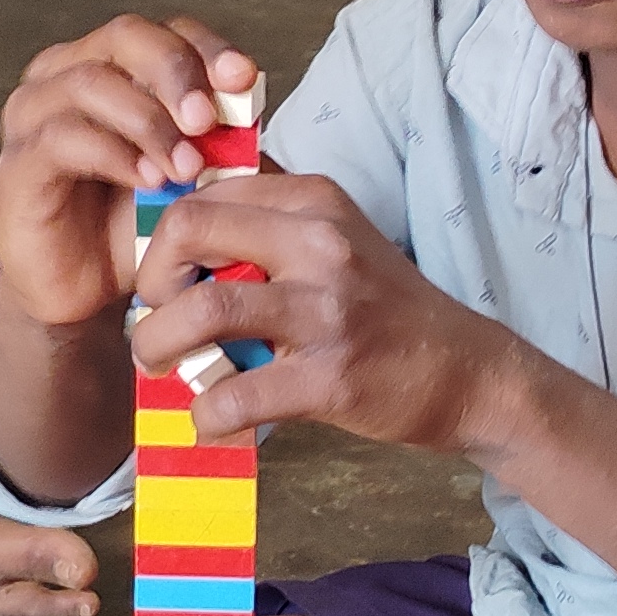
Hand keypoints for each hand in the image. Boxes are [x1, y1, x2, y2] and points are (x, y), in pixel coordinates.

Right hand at [0, 14, 259, 330]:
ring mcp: (34, 115)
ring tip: (187, 167)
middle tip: (207, 120)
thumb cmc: (137, 225)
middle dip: (176, 73)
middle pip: (126, 36)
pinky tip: (150, 182)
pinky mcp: (17, 163)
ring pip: (91, 82)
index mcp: (114, 65)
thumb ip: (225, 146)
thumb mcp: (196, 181)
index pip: (167, 32)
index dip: (208, 48)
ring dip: (148, 121)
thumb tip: (256, 117)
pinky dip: (115, 155)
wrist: (89, 293)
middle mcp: (66, 74)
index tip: (245, 79)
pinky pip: (62, 138)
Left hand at [129, 173, 523, 452]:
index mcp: (314, 200)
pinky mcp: (331, 376)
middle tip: (153, 320)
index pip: (201, 196)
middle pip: (188, 234)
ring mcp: (327, 310)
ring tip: (159, 367)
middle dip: (149, 284)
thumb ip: (269, 226)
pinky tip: (212, 419)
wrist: (467, 372)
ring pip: (202, 312)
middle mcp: (320, 242)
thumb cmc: (386, 309)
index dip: (163, 242)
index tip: (166, 281)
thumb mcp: (338, 238)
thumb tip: (178, 234)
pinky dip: (205, 413)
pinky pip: (235, 395)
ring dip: (157, 346)